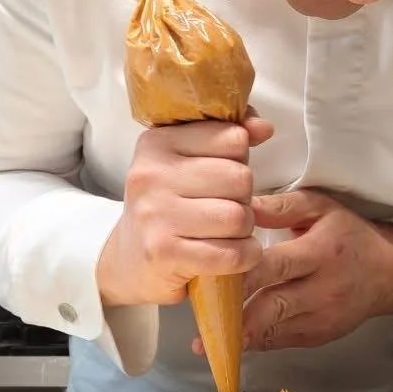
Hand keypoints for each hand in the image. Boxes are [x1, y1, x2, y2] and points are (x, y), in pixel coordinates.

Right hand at [97, 113, 274, 306]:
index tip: (218, 177)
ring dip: (244, 231)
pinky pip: (232, 254)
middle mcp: (151, 175)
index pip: (233, 138)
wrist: (129, 263)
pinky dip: (244, 257)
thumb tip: (263, 128)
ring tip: (224, 233)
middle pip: (240, 178)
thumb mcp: (186, 163)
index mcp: (157, 143)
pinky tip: (230, 254)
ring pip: (239, 216)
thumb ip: (227, 137)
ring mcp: (155, 214)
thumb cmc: (167, 209)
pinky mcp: (164, 252)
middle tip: (223, 210)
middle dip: (244, 199)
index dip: (238, 161)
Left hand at [191, 189, 392, 352]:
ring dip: (237, 335)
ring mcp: (320, 319)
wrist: (388, 274)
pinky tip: (226, 340)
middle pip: (272, 307)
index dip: (243, 275)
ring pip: (272, 331)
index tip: (211, 279)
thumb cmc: (347, 235)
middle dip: (235, 316)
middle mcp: (322, 291)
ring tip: (201, 339)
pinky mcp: (316, 337)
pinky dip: (253, 341)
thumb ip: (281, 206)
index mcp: (320, 253)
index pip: (276, 267)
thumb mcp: (320, 208)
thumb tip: (241, 207)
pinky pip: (278, 342)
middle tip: (200, 322)